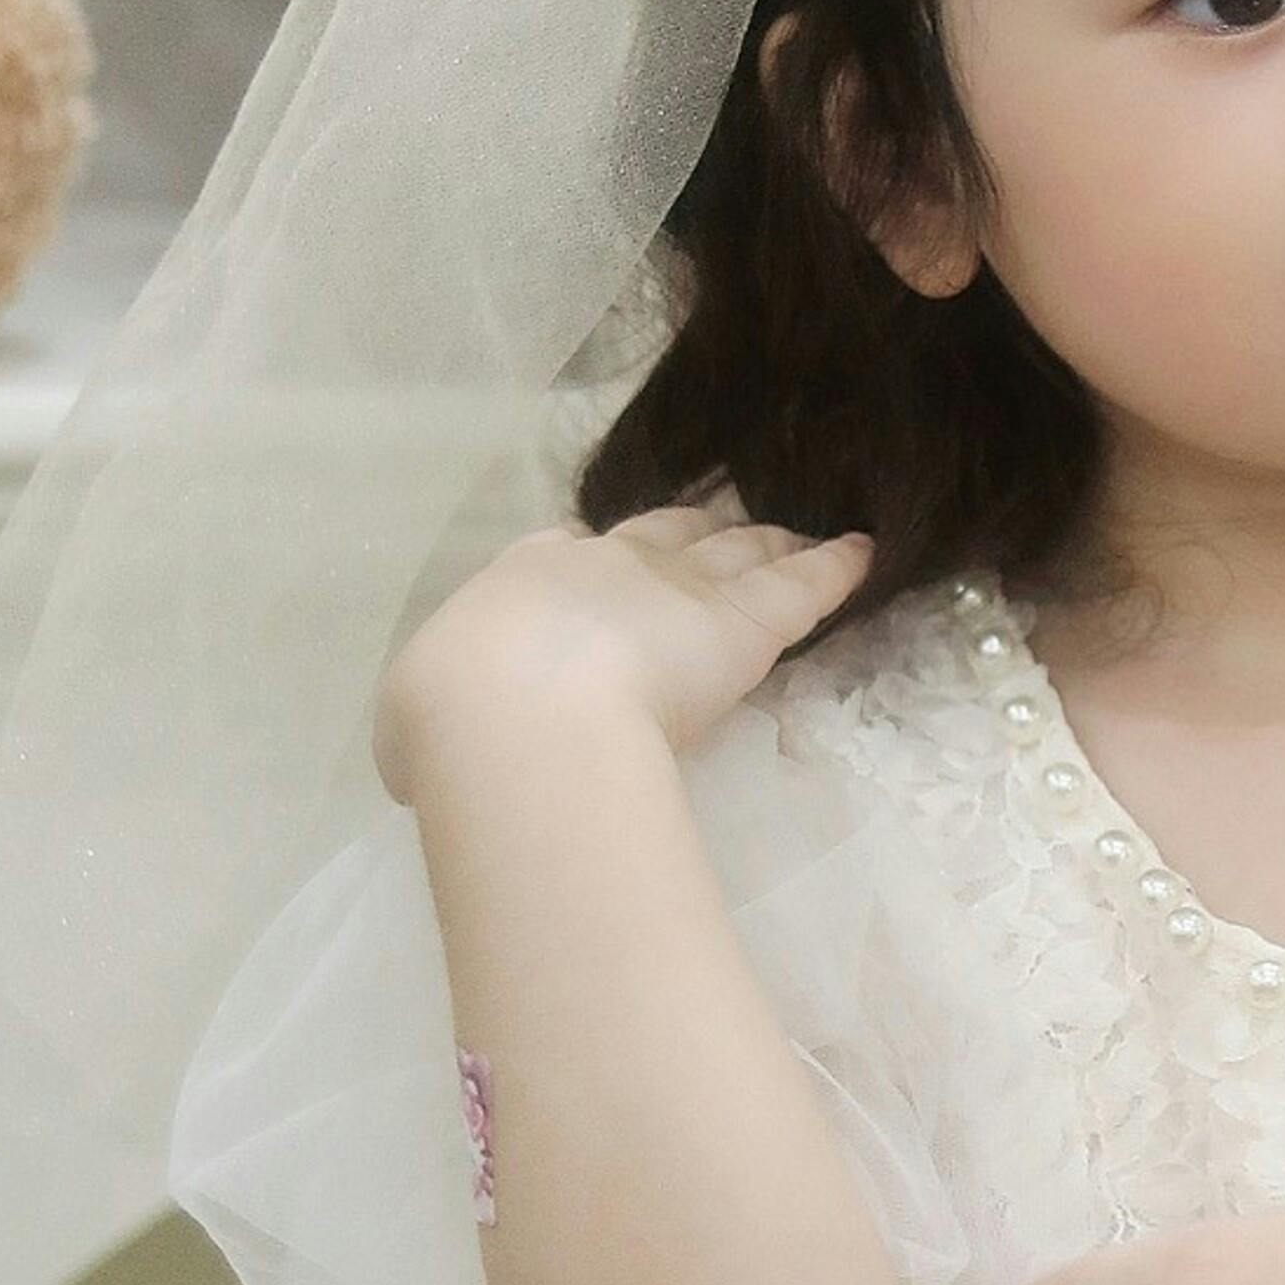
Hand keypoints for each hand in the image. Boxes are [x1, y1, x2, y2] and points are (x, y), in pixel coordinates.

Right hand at [372, 509, 870, 797]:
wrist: (513, 716)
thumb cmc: (453, 721)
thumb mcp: (416, 722)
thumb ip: (433, 725)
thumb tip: (426, 754)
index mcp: (525, 580)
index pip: (573, 556)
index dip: (602, 564)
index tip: (614, 573)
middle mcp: (607, 566)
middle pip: (666, 535)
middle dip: (692, 533)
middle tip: (719, 530)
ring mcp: (683, 586)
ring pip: (738, 552)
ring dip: (765, 541)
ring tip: (795, 534)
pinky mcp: (746, 623)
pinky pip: (804, 587)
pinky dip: (838, 567)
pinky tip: (867, 552)